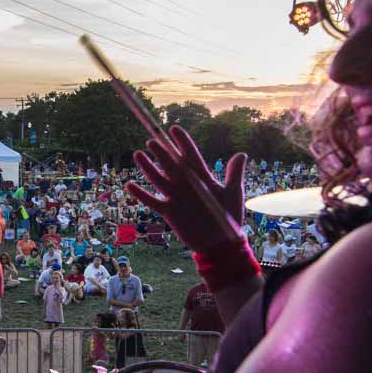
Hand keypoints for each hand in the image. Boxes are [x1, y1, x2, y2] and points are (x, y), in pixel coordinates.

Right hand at [125, 125, 245, 251]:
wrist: (221, 244)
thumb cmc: (230, 218)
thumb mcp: (233, 193)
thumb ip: (234, 174)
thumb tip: (242, 154)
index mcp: (201, 177)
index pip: (190, 155)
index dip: (182, 142)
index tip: (174, 129)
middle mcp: (186, 184)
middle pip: (170, 164)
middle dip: (161, 152)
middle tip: (152, 140)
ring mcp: (176, 197)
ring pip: (158, 179)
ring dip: (147, 167)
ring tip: (138, 154)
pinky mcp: (169, 212)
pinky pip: (152, 201)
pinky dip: (140, 194)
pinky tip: (129, 185)